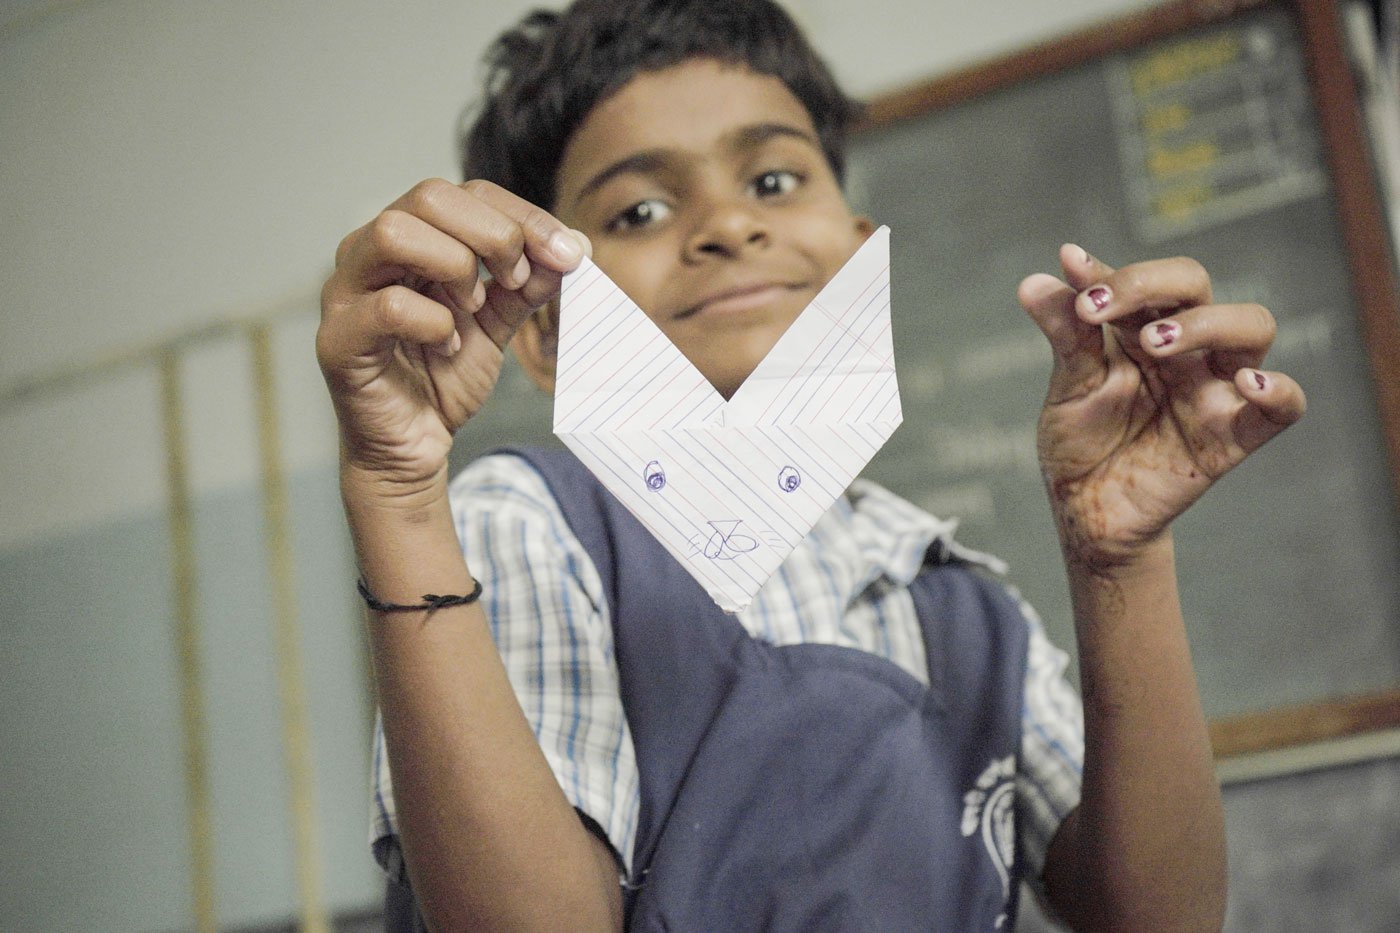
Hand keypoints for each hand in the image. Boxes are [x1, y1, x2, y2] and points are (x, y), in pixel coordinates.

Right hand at [317, 179, 587, 490]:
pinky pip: (387, 306)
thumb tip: (573, 247)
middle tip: (518, 280)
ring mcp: (347, 291)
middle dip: (493, 234)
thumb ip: (528, 284)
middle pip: (429, 196)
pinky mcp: (339, 337)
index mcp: (412, 238)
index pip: (467, 193)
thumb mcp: (498, 322)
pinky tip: (448, 346)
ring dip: (454, 265)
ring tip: (473, 307)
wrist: (413, 446)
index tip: (567, 254)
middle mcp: (371, 252)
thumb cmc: (442, 376)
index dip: (523, 215)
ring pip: (394, 233)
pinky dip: (434, 323)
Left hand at [1017, 245, 1305, 569]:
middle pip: (1197, 286)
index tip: (1072, 269)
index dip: (1111, 272)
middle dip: (1149, 284)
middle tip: (1100, 312)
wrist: (1085, 509)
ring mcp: (1212, 388)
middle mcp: (1185, 349)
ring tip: (1154, 343)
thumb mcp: (1067, 387)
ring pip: (1251, 328)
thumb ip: (1064, 335)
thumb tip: (1033, 281)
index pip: (1142, 281)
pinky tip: (1249, 383)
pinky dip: (1278, 390)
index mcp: (1141, 329)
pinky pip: (1282, 409)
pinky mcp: (1232, 437)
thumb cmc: (1080, 441)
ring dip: (1205, 324)